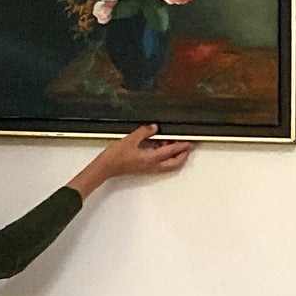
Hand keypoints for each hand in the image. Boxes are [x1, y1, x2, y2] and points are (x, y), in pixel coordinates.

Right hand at [71, 125, 195, 195]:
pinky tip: (161, 146)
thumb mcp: (130, 139)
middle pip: (175, 163)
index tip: (189, 142)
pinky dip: (165, 156)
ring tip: (177, 144)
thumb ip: (144, 132)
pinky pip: (160, 163)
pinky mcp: (144, 167)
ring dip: (175, 156)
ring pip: (168, 164)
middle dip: (184, 155)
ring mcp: (149, 168)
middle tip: (188, 146)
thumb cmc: (115, 157)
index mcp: (151, 159)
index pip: (171, 152)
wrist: (106, 167)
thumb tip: (154, 127)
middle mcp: (152, 166)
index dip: (182, 146)